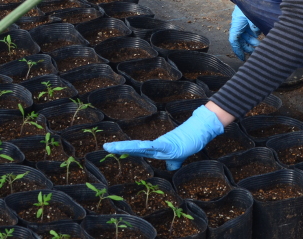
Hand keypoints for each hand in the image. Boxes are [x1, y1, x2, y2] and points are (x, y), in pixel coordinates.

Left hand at [103, 105, 223, 170]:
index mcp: (154, 150)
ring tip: (114, 147)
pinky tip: (139, 146)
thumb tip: (172, 168)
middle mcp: (154, 146)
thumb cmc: (186, 143)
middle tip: (105, 147)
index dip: (124, 150)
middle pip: (133, 147)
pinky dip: (147, 146)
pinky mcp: (168, 144)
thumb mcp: (178, 158)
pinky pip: (156, 146)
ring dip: (127, 146)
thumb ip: (173, 162)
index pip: (135, 150)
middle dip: (119, 147)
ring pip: (140, 146)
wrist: (197, 133)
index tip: (111, 148)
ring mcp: (160, 145)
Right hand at [229, 5, 260, 59]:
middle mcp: (238, 24)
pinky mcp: (248, 19)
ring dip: (251, 41)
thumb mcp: (252, 14)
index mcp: (237, 24)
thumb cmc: (249, 3)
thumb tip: (256, 32)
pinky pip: (249, 30)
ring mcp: (243, 22)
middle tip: (254, 51)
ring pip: (245, 35)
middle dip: (246, 47)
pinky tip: (260, 35)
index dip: (237, 50)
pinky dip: (254, 34)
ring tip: (259, 44)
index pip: (234, 40)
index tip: (242, 58)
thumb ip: (254, 24)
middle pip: (240, 39)